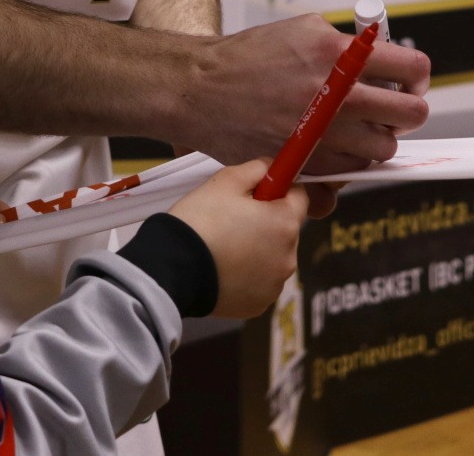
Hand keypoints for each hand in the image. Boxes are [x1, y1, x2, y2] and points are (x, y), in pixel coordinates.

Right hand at [167, 160, 307, 317]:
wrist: (173, 268)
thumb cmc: (202, 219)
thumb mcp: (226, 181)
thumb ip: (258, 169)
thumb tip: (275, 168)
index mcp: (285, 223)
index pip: (300, 197)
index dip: (279, 190)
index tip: (257, 191)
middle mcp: (289, 257)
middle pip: (286, 229)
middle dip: (267, 221)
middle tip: (233, 219)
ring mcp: (274, 285)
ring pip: (273, 256)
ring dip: (258, 249)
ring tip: (224, 246)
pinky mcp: (259, 305)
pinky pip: (260, 281)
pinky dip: (248, 274)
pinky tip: (223, 268)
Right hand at [172, 15, 430, 171]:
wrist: (202, 89)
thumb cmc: (249, 57)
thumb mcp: (304, 29)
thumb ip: (349, 44)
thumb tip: (384, 56)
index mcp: (339, 54)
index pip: (411, 67)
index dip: (418, 75)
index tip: (412, 80)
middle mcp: (336, 94)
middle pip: (410, 113)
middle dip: (408, 110)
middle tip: (396, 107)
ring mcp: (324, 133)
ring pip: (385, 148)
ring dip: (380, 138)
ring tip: (362, 127)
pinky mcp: (308, 161)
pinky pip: (353, 169)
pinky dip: (351, 159)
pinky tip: (335, 143)